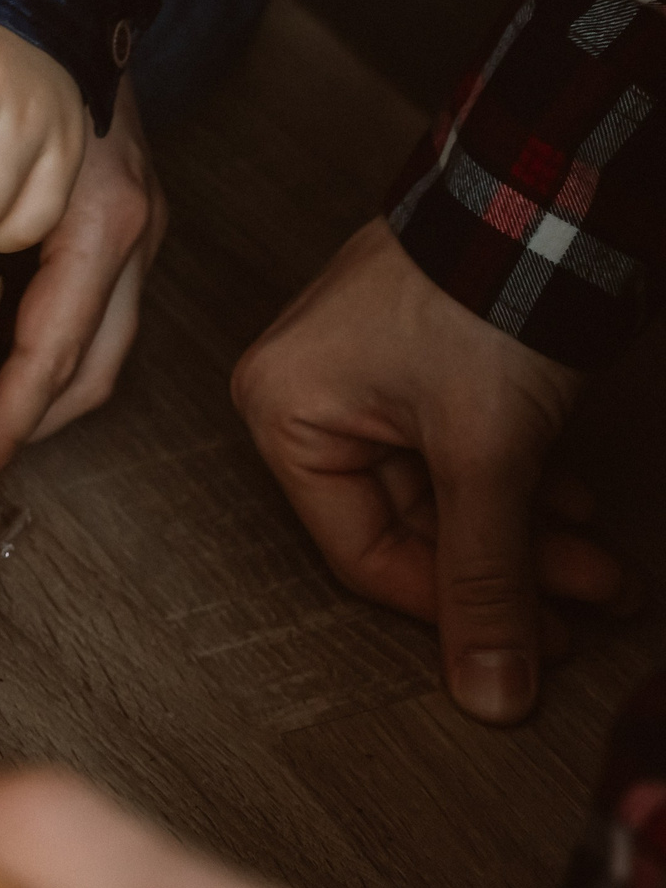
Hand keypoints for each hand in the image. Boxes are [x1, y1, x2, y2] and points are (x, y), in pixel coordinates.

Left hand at [0, 78, 166, 499]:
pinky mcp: (120, 214)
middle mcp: (126, 221)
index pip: (44, 346)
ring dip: (32, 401)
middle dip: (19, 431)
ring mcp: (134, 219)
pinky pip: (92, 315)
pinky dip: (42, 355)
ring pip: (97, 352)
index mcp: (93, 206)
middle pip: (85, 366)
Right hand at [232, 218, 622, 723]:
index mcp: (286, 413)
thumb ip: (488, 577)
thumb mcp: (488, 456)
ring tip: (602, 562)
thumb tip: (492, 691)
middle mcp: (310, 396)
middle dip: (511, 568)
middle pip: (411, 525)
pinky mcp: (418, 359)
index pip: (362, 551)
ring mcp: (365, 376)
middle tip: (589, 605)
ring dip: (528, 534)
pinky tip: (576, 503)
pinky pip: (461, 450)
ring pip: (447, 492)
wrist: (536, 195)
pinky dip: (522, 482)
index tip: (534, 645)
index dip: (451, 608)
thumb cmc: (479, 301)